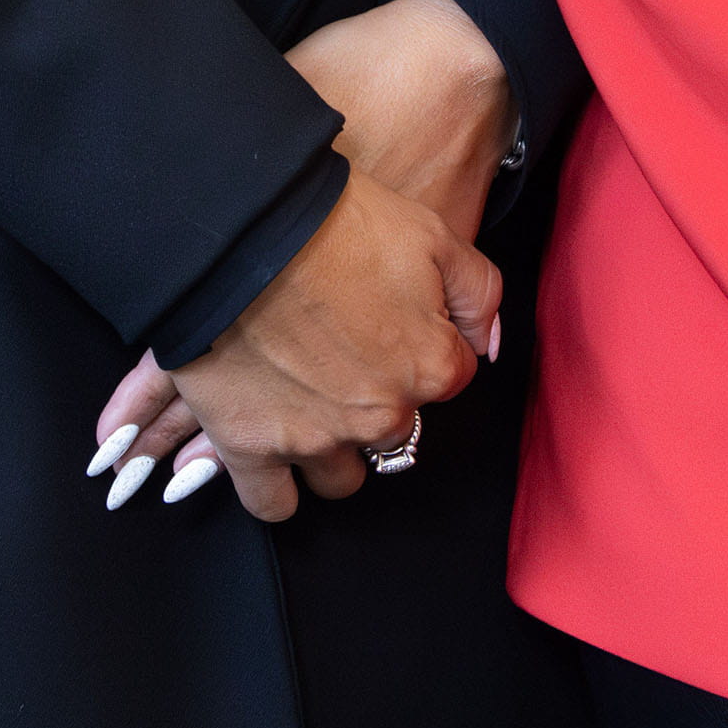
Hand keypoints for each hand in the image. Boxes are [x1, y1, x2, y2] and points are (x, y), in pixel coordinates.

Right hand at [74, 0, 516, 513]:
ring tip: (309, 409)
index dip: (418, 351)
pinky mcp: (250, 449)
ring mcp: (315, 439)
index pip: (447, 380)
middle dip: (376, 404)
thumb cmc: (338, 224)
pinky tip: (273, 461)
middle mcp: (381, 416)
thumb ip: (478, 295)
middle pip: (394, 432)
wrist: (242, 232)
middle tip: (342, 362)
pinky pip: (272, 503)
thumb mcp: (434, 235)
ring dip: (332, 451)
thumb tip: (485, 346)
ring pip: (339, 476)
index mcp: (430, 368)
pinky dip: (275, 489)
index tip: (388, 329)